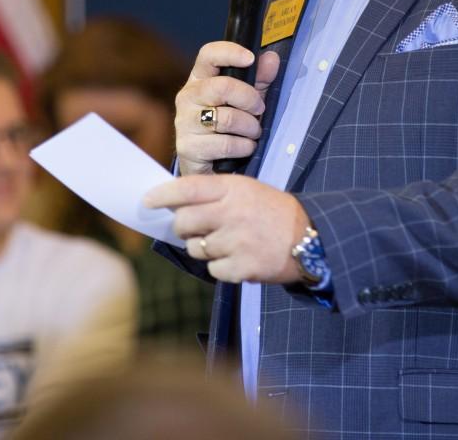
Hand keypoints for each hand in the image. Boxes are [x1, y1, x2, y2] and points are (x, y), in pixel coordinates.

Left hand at [144, 174, 308, 283]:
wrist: (310, 238)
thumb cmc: (273, 212)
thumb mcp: (248, 190)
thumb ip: (215, 195)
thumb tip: (175, 204)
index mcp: (234, 189)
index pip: (188, 188)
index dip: (164, 194)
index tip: (147, 200)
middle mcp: (232, 212)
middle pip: (183, 222)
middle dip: (183, 227)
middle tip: (194, 228)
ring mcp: (237, 241)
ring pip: (196, 248)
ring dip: (204, 247)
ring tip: (226, 242)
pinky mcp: (242, 267)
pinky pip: (213, 269)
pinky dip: (221, 266)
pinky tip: (238, 257)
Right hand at [174, 42, 279, 175]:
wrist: (211, 167)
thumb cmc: (230, 127)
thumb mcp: (247, 100)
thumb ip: (260, 79)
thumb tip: (271, 58)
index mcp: (200, 79)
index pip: (208, 55)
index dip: (230, 52)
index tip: (251, 58)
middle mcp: (187, 97)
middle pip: (222, 87)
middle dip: (250, 99)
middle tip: (259, 110)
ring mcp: (184, 123)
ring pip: (226, 118)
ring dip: (250, 127)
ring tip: (253, 133)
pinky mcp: (187, 148)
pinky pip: (224, 144)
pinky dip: (243, 147)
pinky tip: (245, 148)